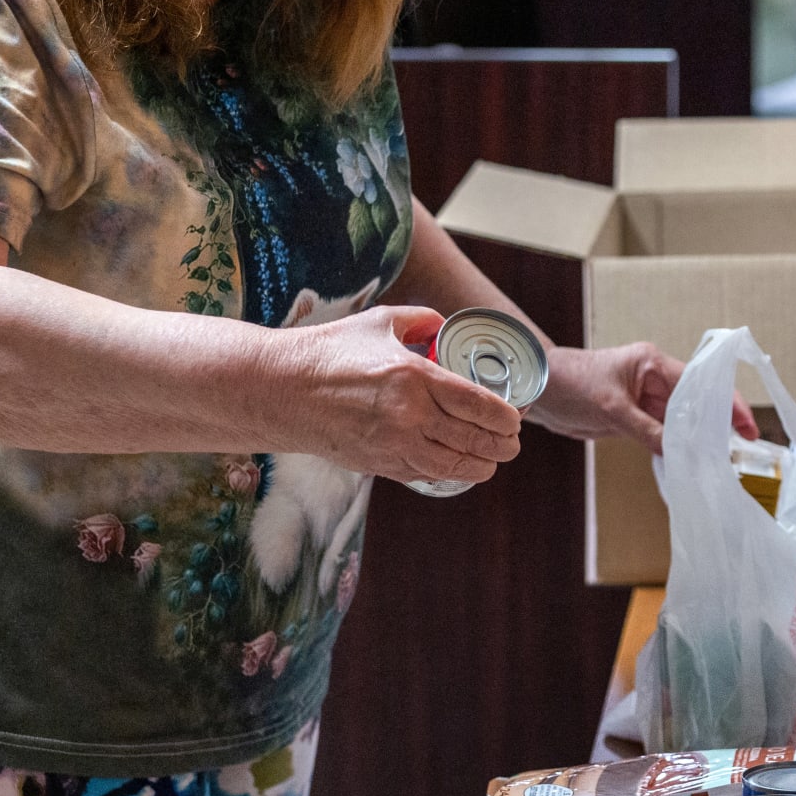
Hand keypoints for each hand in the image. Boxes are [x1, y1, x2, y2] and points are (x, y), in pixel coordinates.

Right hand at [283, 305, 522, 485]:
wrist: (280, 390)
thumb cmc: (328, 351)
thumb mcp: (380, 321)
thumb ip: (421, 321)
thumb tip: (443, 326)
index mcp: (414, 377)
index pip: (478, 404)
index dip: (505, 418)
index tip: (515, 419)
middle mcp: (409, 415)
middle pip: (474, 440)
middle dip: (502, 446)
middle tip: (512, 443)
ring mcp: (393, 444)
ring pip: (454, 466)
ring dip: (481, 466)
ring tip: (491, 460)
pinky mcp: (378, 464)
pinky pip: (424, 474)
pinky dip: (446, 473)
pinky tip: (456, 465)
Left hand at [533, 343, 758, 454]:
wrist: (538, 389)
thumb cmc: (571, 384)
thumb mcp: (612, 409)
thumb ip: (647, 430)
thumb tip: (679, 453)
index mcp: (654, 364)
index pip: (700, 383)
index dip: (727, 404)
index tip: (746, 426)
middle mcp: (654, 380)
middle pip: (697, 403)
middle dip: (718, 425)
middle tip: (740, 450)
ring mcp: (646, 400)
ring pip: (681, 422)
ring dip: (697, 440)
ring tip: (719, 462)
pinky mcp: (635, 418)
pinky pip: (663, 434)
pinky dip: (675, 448)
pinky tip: (688, 464)